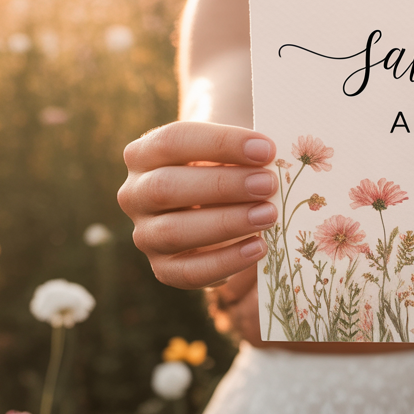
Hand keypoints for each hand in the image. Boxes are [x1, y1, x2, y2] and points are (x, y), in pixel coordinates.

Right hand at [119, 122, 277, 288]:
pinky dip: (225, 262)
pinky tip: (259, 247)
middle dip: (223, 186)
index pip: (173, 140)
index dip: (221, 143)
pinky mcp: (162, 268)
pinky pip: (187, 273)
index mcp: (144, 153)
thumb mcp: (230, 151)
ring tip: (269, 215)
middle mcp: (134, 194)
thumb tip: (279, 158)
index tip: (266, 149)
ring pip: (173, 232)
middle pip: (166, 187)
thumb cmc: (228, 165)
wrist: (217, 201)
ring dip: (226, 223)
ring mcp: (144, 234)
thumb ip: (245, 151)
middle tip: (268, 184)